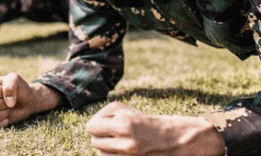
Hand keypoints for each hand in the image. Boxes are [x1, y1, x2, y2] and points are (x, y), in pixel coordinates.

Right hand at [0, 73, 61, 128]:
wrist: (28, 101)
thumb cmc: (22, 88)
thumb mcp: (17, 79)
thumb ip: (10, 83)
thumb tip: (7, 101)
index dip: (2, 92)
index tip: (10, 91)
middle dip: (4, 103)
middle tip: (10, 101)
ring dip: (5, 113)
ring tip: (9, 108)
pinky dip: (4, 122)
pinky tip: (8, 116)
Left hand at [86, 102, 224, 155]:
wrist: (169, 139)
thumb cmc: (143, 120)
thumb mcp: (123, 109)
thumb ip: (103, 114)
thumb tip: (90, 126)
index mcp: (123, 124)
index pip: (91, 127)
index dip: (96, 124)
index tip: (103, 123)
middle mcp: (126, 142)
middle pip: (94, 141)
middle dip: (100, 135)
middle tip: (112, 132)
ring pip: (100, 153)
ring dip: (105, 147)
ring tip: (119, 140)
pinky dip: (111, 155)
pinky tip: (121, 149)